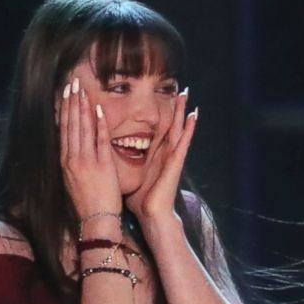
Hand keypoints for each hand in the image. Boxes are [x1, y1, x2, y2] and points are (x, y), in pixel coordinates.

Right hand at [57, 76, 122, 218]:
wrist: (96, 220)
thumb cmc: (89, 202)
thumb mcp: (74, 179)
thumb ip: (74, 162)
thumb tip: (73, 148)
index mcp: (65, 161)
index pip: (63, 130)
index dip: (64, 110)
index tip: (64, 94)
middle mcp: (72, 159)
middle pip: (70, 125)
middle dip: (70, 102)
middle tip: (71, 83)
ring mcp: (86, 161)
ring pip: (82, 129)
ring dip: (81, 107)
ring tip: (80, 89)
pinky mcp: (101, 166)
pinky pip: (100, 141)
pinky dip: (99, 124)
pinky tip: (98, 110)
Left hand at [128, 86, 197, 223]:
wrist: (152, 214)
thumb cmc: (141, 198)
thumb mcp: (131, 175)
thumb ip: (126, 164)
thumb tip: (109, 157)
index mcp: (155, 156)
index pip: (159, 130)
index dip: (162, 115)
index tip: (163, 100)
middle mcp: (166, 154)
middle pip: (171, 125)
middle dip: (175, 108)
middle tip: (180, 89)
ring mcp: (173, 157)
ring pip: (179, 129)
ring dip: (184, 112)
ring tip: (187, 96)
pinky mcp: (176, 162)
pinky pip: (184, 141)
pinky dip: (190, 128)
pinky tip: (194, 116)